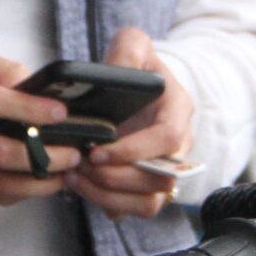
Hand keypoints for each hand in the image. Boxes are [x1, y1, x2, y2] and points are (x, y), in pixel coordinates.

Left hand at [69, 27, 196, 220]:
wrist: (139, 91)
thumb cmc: (137, 68)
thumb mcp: (133, 45)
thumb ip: (127, 50)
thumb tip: (117, 70)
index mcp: (179, 111)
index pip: (168, 139)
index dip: (134, 150)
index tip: (98, 150)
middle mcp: (179, 147)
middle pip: (159, 179)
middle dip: (115, 178)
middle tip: (80, 164)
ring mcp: (163, 170)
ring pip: (149, 203)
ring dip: (109, 195)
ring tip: (76, 177)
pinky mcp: (145, 187)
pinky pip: (133, 209)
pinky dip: (105, 203)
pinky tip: (80, 184)